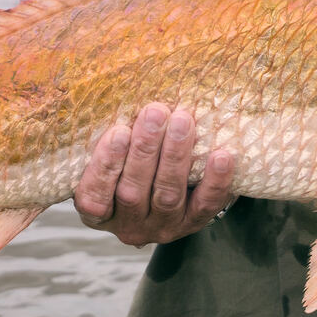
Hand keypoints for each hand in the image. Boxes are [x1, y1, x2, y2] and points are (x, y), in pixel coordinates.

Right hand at [72, 104, 235, 246]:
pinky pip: (205, 205)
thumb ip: (113, 137)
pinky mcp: (193, 224)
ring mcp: (162, 228)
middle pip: (133, 191)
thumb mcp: (113, 157)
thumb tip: (121, 89)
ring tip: (182, 120)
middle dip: (144, 149)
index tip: (119, 131)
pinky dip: (214, 181)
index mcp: (99, 212)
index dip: (106, 165)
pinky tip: (221, 156)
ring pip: (167, 195)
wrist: (169, 191)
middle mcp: (128, 226)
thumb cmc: (132, 163)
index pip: (95, 196)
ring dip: (175, 156)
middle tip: (155, 112)